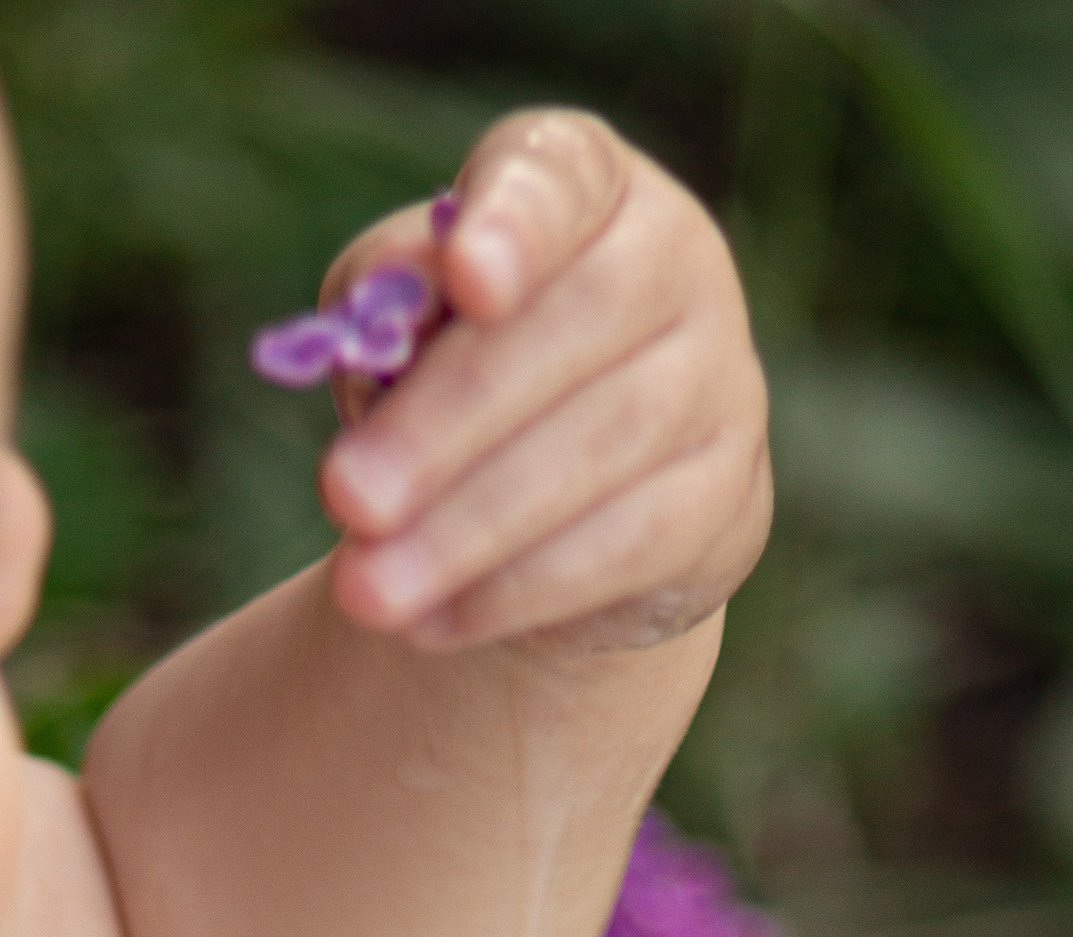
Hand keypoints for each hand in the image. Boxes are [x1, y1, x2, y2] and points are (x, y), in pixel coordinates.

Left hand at [313, 110, 770, 659]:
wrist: (567, 502)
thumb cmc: (466, 374)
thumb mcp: (408, 321)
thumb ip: (391, 299)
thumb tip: (388, 312)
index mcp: (585, 184)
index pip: (558, 176)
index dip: (516, 222)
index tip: (466, 273)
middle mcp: (674, 260)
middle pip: (576, 325)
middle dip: (448, 422)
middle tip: (345, 498)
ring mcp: (720, 378)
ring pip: (602, 450)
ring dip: (469, 529)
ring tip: (367, 591)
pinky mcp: (726, 497)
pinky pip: (625, 546)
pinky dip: (519, 589)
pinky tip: (431, 624)